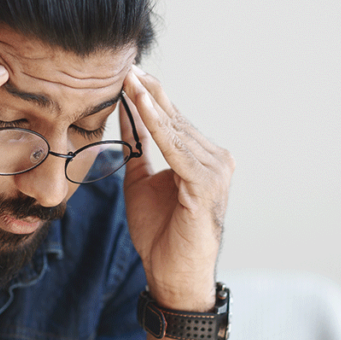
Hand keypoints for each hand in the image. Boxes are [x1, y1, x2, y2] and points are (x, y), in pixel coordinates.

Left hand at [119, 67, 234, 310]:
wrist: (173, 276)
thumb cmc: (161, 235)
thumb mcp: (141, 182)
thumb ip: (137, 149)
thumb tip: (125, 114)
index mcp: (202, 159)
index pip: (173, 120)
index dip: (149, 96)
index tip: (127, 72)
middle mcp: (215, 160)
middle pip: (176, 118)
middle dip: (149, 91)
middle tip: (126, 63)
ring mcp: (215, 171)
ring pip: (175, 129)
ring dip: (150, 102)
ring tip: (129, 77)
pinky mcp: (205, 183)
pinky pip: (175, 147)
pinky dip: (156, 124)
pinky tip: (138, 103)